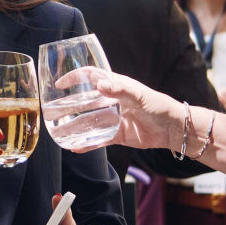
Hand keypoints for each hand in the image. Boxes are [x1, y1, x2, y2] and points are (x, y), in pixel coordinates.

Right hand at [54, 67, 182, 152]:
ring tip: (58, 133)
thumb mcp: (140, 95)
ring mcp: (112, 119)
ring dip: (73, 127)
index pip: (90, 77)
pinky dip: (86, 144)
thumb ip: (119, 89)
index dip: (74, 78)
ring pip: (88, 123)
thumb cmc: (159, 106)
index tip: (59, 84)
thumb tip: (99, 84)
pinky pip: (98, 140)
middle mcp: (110, 101)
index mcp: (115, 85)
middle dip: (67, 107)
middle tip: (52, 113)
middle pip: (84, 102)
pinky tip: (74, 147)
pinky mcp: (116, 135)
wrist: (173, 129)